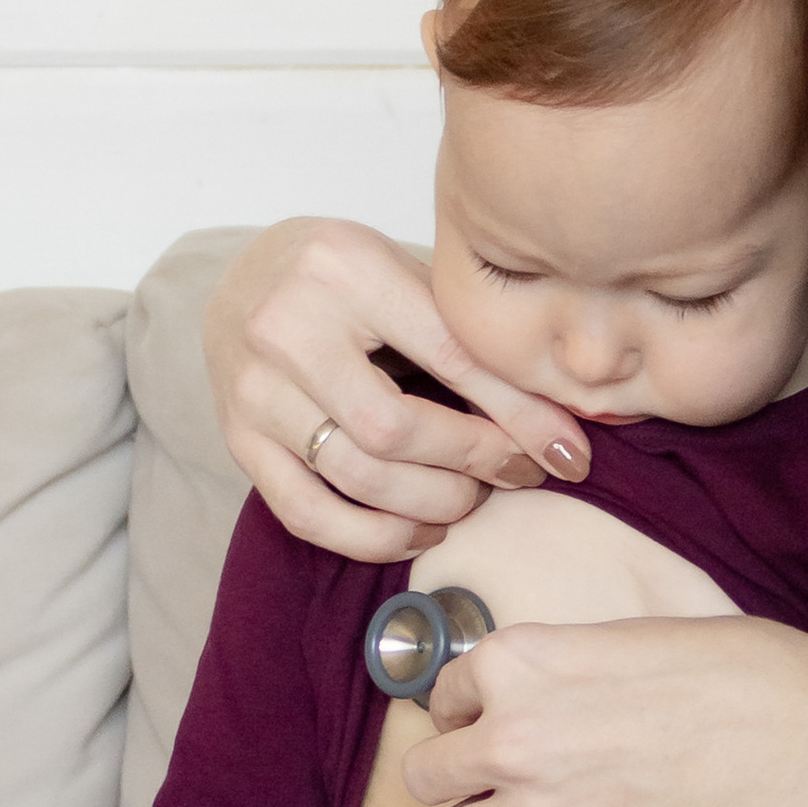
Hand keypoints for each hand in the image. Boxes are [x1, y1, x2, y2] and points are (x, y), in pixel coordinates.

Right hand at [202, 216, 589, 556]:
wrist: (245, 275)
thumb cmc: (347, 277)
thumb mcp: (409, 276)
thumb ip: (473, 338)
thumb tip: (570, 422)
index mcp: (346, 268)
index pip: (450, 357)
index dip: (518, 416)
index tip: (567, 454)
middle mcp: (288, 326)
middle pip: (395, 429)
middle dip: (471, 464)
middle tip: (514, 474)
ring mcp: (254, 388)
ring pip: (356, 477)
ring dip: (430, 504)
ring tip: (470, 500)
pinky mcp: (238, 439)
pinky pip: (307, 513)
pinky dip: (372, 538)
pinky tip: (417, 532)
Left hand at [408, 614, 807, 806]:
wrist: (787, 741)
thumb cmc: (726, 674)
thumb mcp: (618, 635)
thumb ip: (553, 667)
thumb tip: (525, 694)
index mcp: (515, 662)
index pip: (441, 698)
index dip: (467, 715)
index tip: (492, 725)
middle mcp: (505, 737)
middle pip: (423, 777)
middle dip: (453, 782)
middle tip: (492, 786)